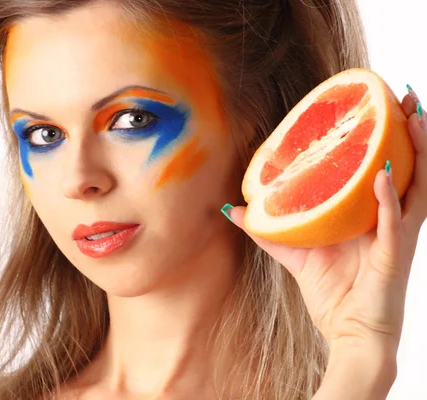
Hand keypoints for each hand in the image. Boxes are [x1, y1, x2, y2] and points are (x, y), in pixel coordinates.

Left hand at [226, 93, 425, 384]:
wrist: (350, 337)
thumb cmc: (332, 295)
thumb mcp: (296, 254)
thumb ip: (267, 230)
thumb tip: (234, 209)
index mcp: (369, 217)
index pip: (381, 170)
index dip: (384, 139)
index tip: (375, 106)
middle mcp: (388, 220)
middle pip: (408, 168)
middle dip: (410, 134)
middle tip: (404, 97)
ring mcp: (396, 236)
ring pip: (418, 186)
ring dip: (418, 152)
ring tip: (413, 117)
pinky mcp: (394, 256)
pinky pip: (396, 222)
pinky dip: (390, 198)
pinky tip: (383, 173)